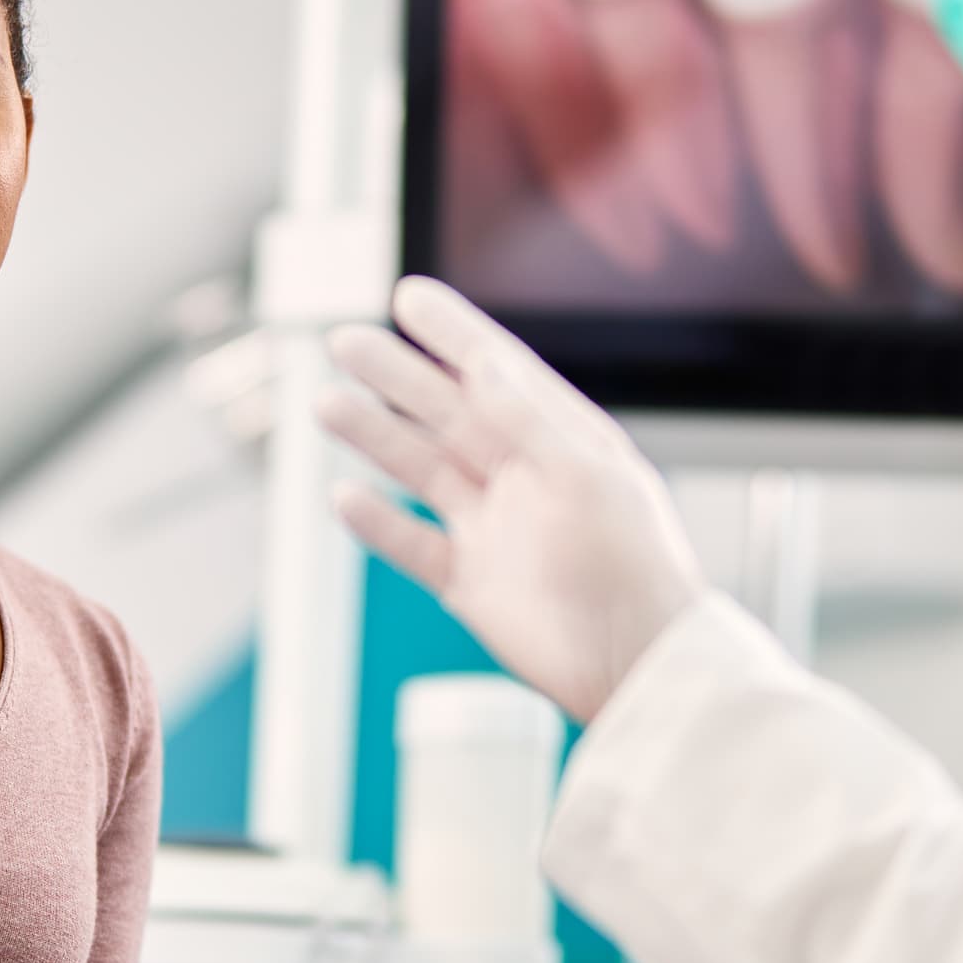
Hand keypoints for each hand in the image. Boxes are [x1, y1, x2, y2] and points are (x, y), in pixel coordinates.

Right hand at [319, 277, 709, 721]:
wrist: (636, 666)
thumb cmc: (633, 569)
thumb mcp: (587, 479)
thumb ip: (530, 422)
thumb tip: (484, 367)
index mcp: (560, 442)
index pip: (497, 373)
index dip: (452, 333)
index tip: (408, 297)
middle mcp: (523, 478)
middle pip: (445, 413)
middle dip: (395, 376)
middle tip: (345, 341)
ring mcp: (494, 529)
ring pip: (421, 470)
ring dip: (374, 437)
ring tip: (326, 404)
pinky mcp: (471, 582)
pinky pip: (412, 544)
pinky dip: (376, 522)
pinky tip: (343, 495)